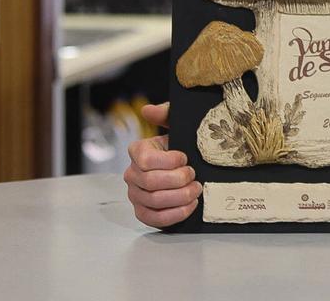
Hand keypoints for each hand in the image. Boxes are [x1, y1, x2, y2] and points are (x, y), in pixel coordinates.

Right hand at [123, 102, 200, 227]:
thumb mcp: (178, 125)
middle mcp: (132, 174)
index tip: (185, 157)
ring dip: (180, 196)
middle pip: (151, 182)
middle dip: (178, 180)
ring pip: (154, 201)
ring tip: (197, 189)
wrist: (189, 165)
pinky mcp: (144, 212)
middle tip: (194, 175)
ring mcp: (136, 195)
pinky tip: (190, 205)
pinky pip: (154, 219)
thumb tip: (148, 110)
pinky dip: (175, 214)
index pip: (146, 160)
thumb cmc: (182, 145)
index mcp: (138, 151)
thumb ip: (166, 114)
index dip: (169, 161)